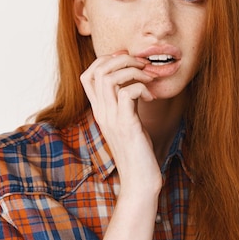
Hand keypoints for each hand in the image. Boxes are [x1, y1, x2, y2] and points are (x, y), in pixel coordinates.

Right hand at [80, 50, 161, 191]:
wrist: (139, 181)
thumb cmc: (137, 151)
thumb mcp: (128, 121)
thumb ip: (126, 103)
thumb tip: (135, 82)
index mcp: (99, 110)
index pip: (87, 75)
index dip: (105, 60)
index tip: (128, 63)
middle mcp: (101, 112)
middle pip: (98, 70)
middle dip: (122, 59)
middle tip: (142, 66)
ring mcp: (112, 118)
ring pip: (109, 77)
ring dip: (133, 70)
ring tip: (148, 79)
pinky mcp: (126, 125)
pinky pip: (128, 92)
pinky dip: (142, 87)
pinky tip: (151, 98)